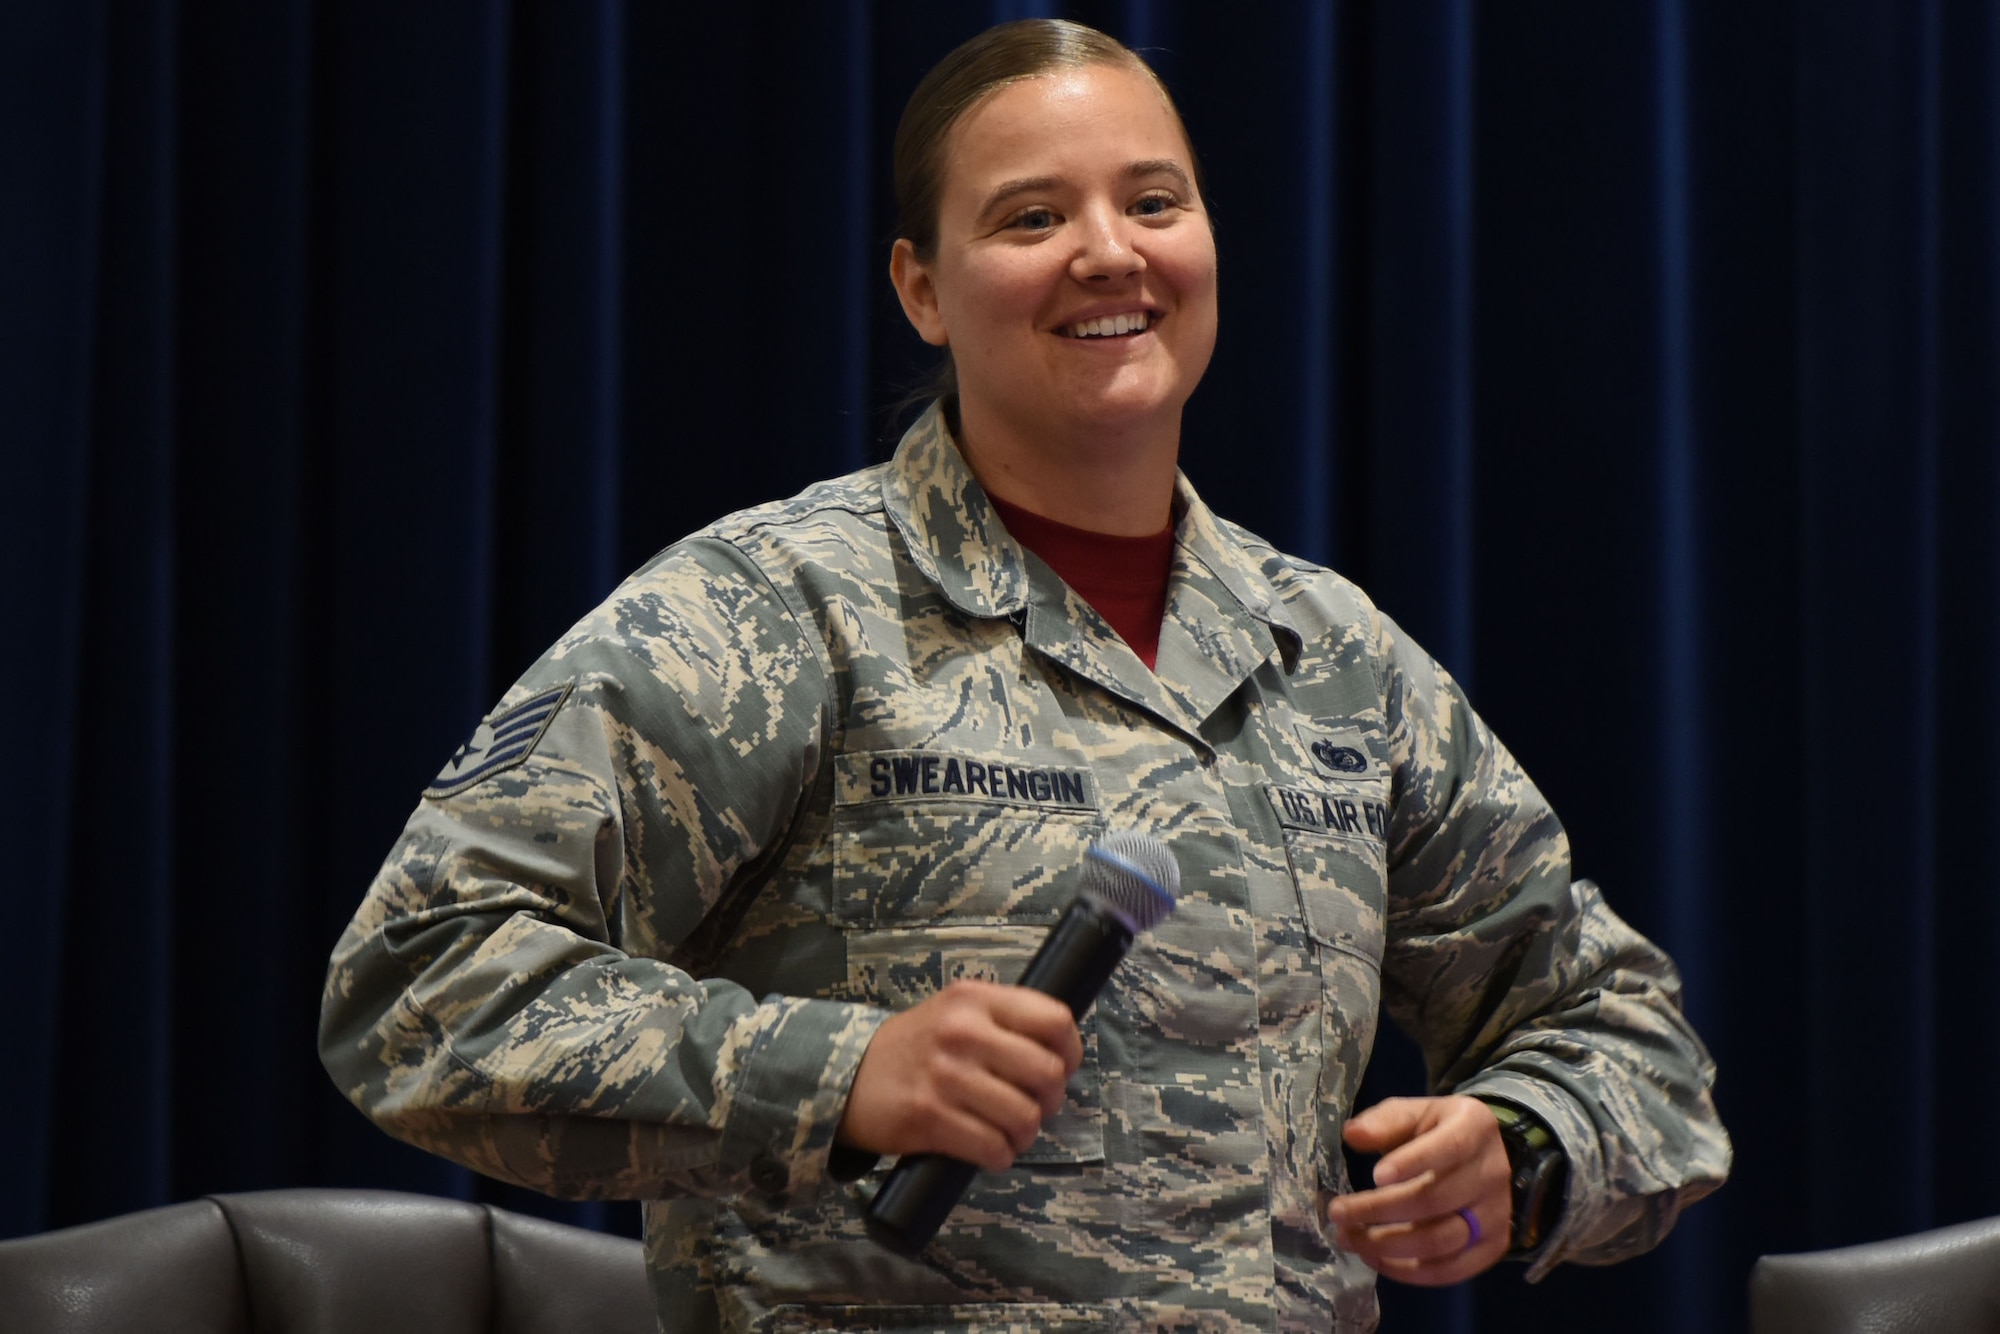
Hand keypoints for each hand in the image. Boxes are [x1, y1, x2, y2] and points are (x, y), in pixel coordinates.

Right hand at [837, 980, 1082, 1172]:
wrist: (849, 1075)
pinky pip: (992, 1147)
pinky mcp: (929, 1117)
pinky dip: (999, 1156)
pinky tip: (988, 1149)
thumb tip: (1062, 1054)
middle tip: (1035, 1105)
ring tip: (1009, 1132)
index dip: (1070, 1050)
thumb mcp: (958, 1011)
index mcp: (975, 999)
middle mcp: (963, 1032)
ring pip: (1024, 1116)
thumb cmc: (917, 1048)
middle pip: (1047, 1073)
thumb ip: (1005, 1020)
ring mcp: (946, 1076)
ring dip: (1024, 1134)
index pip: (1053, 1019)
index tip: (1063, 1066)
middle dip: (1051, 1100)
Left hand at [1325, 1095, 1512, 1284]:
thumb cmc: (1435, 1131)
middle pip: (1435, 1200)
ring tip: (1349, 1238)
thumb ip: (1384, 1121)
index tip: (1374, 1176)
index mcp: (1475, 1128)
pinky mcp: (1491, 1248)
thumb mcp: (1412, 1114)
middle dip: (1379, 1210)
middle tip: (1338, 1212)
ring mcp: (1496, 1215)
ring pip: (1440, 1241)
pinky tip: (1374, 1258)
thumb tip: (1353, 1134)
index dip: (1412, 1163)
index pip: (1449, 1148)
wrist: (1479, 1157)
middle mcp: (1493, 1174)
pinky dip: (1408, 1271)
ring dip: (1387, 1245)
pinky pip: (1449, 1270)